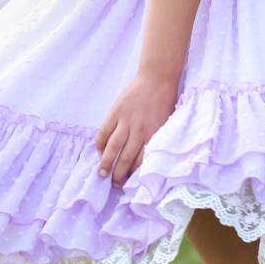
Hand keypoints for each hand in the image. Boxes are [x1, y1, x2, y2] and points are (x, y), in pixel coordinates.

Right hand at [95, 73, 178, 187]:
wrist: (157, 78)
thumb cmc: (165, 102)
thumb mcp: (166, 124)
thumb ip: (156, 140)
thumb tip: (147, 159)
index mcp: (154, 135)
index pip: (142, 161)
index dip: (135, 174)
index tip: (130, 184)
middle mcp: (139, 130)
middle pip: (126, 157)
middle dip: (119, 173)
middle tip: (114, 185)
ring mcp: (126, 120)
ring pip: (114, 146)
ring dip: (106, 162)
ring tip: (101, 174)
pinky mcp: (115, 111)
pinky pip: (105, 130)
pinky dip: (100, 142)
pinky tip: (98, 150)